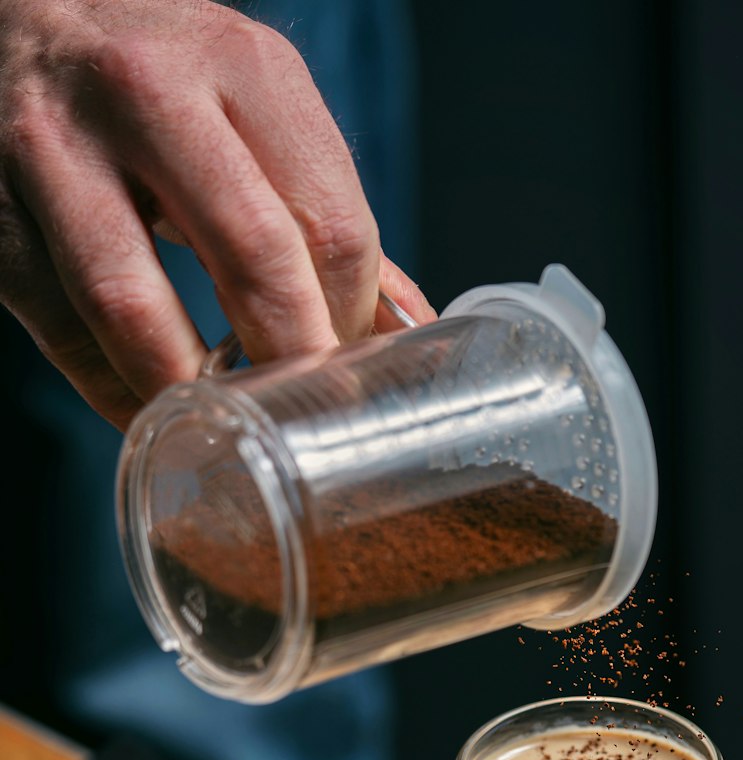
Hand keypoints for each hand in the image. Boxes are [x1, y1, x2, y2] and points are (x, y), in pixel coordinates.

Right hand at [0, 0, 433, 428]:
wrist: (15, 7)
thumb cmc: (154, 74)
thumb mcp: (251, 106)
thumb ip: (322, 212)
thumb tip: (401, 330)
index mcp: (241, 65)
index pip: (332, 224)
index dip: (353, 321)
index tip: (350, 372)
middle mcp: (147, 90)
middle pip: (253, 257)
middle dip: (290, 361)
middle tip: (304, 419)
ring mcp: (53, 146)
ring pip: (135, 306)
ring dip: (191, 390)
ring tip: (228, 431)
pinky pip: (62, 329)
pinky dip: (113, 390)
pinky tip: (151, 415)